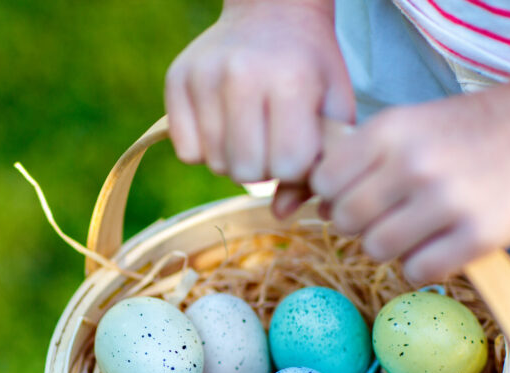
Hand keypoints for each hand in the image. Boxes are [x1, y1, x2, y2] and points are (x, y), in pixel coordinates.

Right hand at [164, 0, 353, 198]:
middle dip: (262, 168)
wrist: (272, 9)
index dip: (295, 167)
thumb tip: (281, 214)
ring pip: (214, 164)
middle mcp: (242, 76)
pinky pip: (186, 152)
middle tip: (272, 143)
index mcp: (290, 80)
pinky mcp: (176, 80)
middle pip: (245, 171)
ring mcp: (204, 77)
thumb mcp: (332, 106)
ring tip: (250, 132)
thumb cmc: (309, 64)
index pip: (285, 166)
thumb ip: (319, 164)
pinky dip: (205, 150)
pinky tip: (223, 126)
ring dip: (234, 160)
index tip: (300, 148)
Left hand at [310, 83, 509, 282]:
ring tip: (412, 229)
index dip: (334, 194)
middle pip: (346, 221)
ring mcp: (447, 202)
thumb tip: (319, 208)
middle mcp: (414, 165)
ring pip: (376, 250)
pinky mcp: (477, 236)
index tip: (354, 193)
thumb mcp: (404, 125)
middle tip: (385, 214)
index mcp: (389, 132)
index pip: (325, 183)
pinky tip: (436, 245)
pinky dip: (420, 265)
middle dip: (359, 223)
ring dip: (388, 246)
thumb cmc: (460, 130)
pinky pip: (417, 272)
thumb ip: (357, 159)